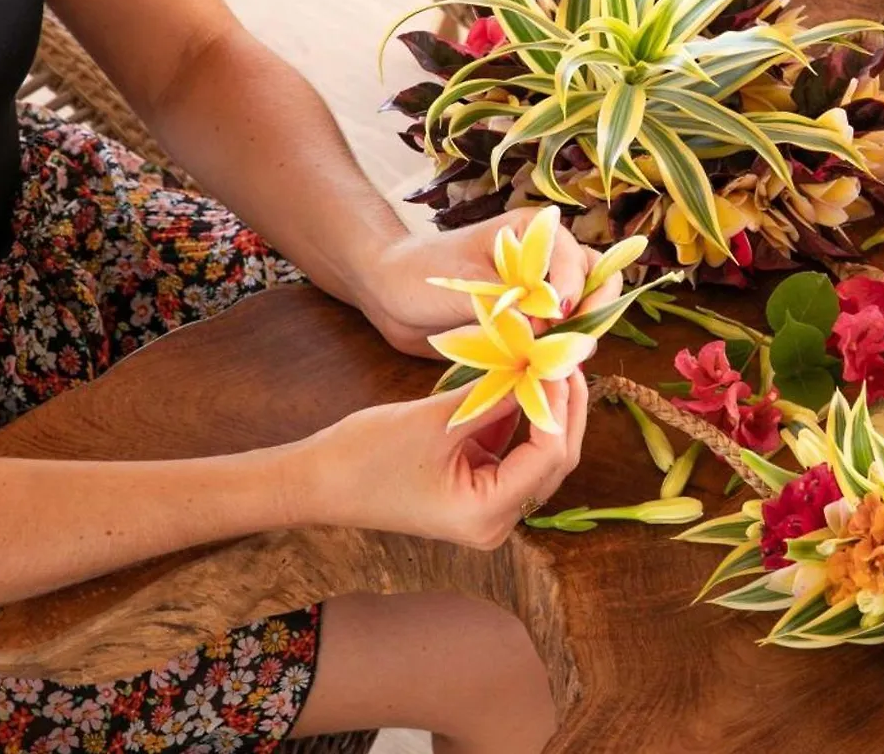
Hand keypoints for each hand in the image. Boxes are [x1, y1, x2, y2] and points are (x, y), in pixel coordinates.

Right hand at [291, 377, 588, 549]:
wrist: (317, 482)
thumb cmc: (365, 456)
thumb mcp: (437, 420)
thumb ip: (494, 397)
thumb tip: (542, 367)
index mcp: (486, 516)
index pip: (549, 457)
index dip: (560, 405)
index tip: (560, 361)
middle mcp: (495, 523)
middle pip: (554, 462)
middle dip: (564, 409)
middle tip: (567, 360)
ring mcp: (488, 510)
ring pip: (540, 458)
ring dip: (547, 412)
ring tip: (551, 365)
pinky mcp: (477, 493)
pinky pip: (514, 454)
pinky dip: (521, 420)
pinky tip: (524, 383)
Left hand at [355, 207, 592, 357]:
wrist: (391, 294)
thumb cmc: (422, 275)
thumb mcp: (468, 285)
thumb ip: (511, 303)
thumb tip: (550, 326)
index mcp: (534, 231)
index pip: (576, 258)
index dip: (573, 288)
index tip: (559, 316)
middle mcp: (547, 256)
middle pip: (597, 278)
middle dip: (591, 311)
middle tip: (574, 343)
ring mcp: (543, 287)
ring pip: (586, 306)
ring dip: (579, 332)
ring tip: (557, 358)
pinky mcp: (533, 316)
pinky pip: (563, 330)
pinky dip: (562, 347)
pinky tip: (546, 365)